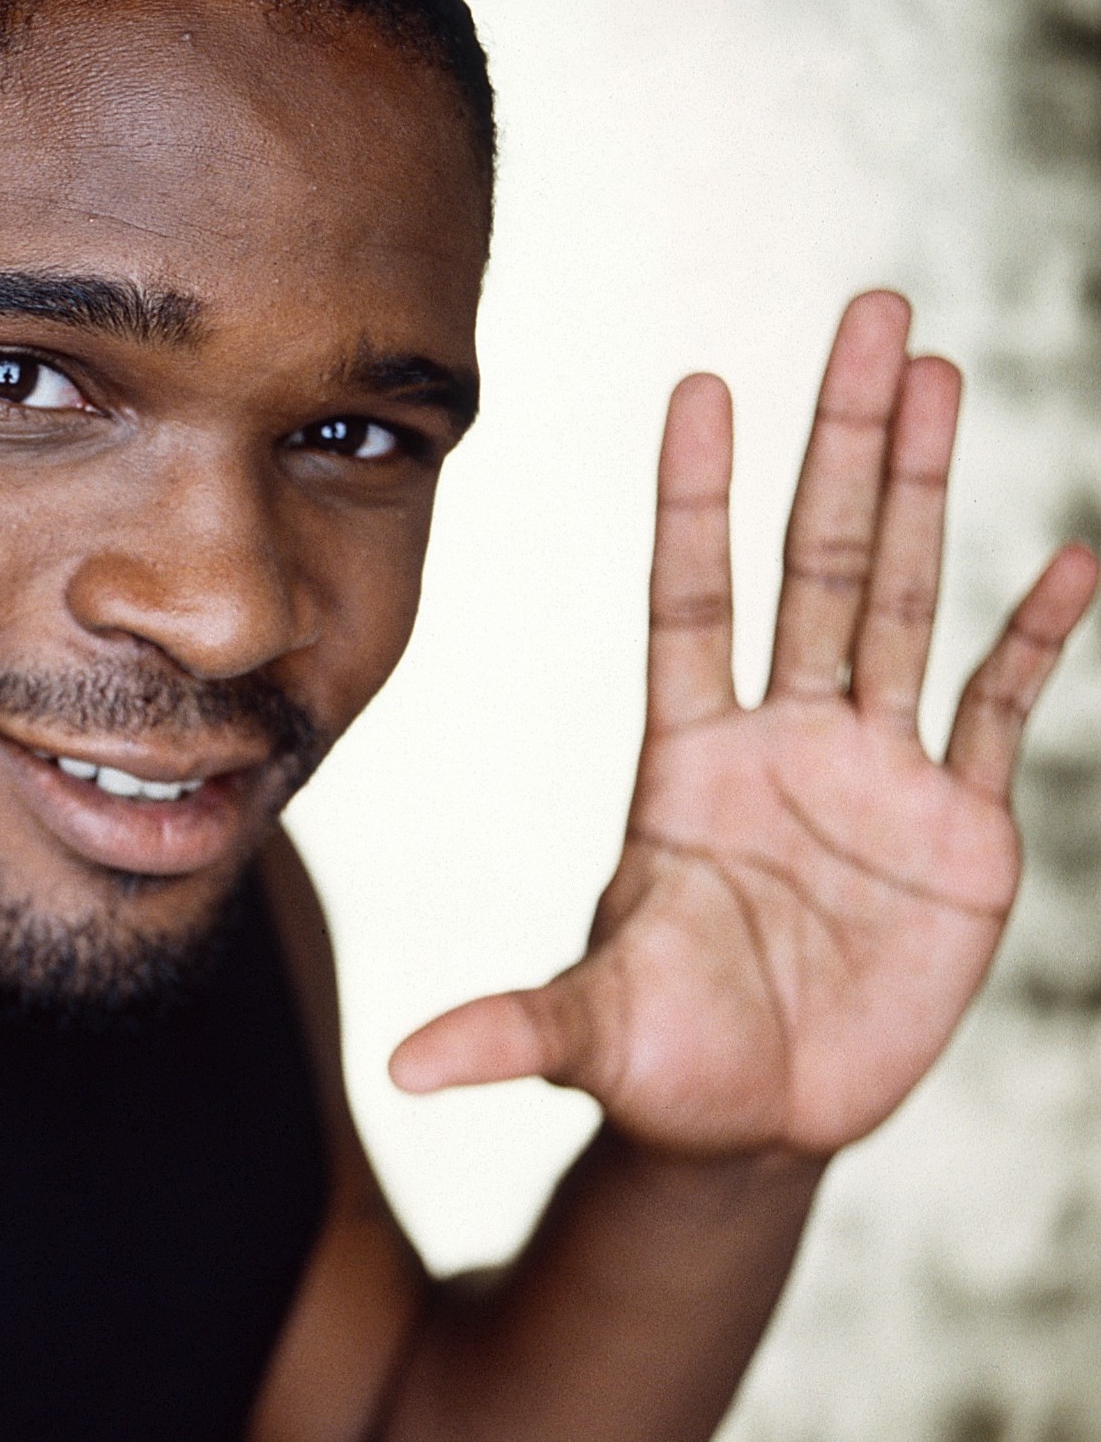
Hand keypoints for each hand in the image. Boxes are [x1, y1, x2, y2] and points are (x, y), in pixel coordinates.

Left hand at [391, 290, 1097, 1156]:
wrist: (756, 1129)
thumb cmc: (660, 1064)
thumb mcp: (585, 1039)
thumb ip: (511, 1033)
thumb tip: (407, 1074)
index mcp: (688, 766)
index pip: (691, 602)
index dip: (695, 502)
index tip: (699, 388)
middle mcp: (783, 743)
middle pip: (818, 563)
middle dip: (842, 440)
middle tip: (871, 312)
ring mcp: (875, 776)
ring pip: (906, 603)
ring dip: (927, 490)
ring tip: (939, 375)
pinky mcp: (958, 833)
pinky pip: (1000, 712)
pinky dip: (1034, 638)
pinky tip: (1071, 558)